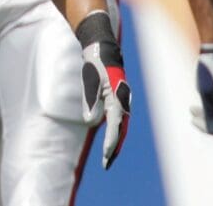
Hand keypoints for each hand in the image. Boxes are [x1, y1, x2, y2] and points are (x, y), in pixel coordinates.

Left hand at [77, 11, 130, 168]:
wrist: (102, 50)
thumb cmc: (95, 64)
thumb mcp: (89, 80)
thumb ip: (90, 101)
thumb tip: (91, 122)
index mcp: (117, 98)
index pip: (115, 125)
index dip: (111, 141)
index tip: (106, 155)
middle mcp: (123, 101)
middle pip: (121, 129)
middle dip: (115, 147)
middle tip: (107, 163)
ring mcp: (122, 101)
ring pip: (121, 125)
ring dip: (116, 141)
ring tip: (108, 157)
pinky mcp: (118, 99)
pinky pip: (118, 119)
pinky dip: (115, 131)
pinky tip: (110, 139)